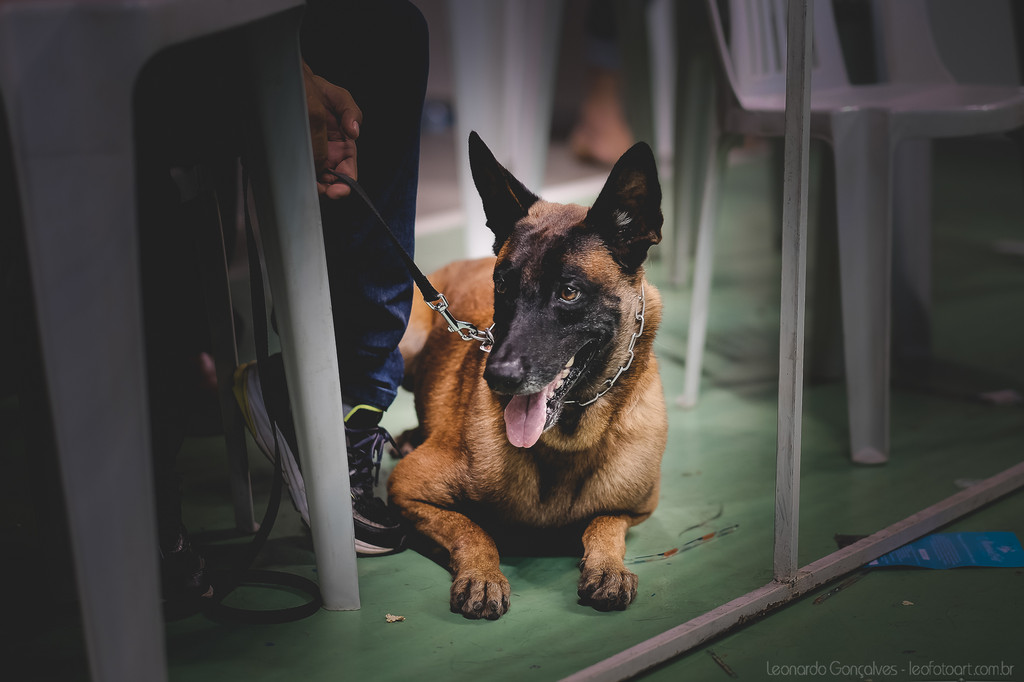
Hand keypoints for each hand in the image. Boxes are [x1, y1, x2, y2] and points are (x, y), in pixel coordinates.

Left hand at [303, 62, 361, 198]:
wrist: (298, 85)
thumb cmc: (321, 92)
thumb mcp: (341, 98)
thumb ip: (352, 114)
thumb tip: (354, 132)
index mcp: (345, 146)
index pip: (349, 172)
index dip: (347, 183)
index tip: (341, 189)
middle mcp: (331, 155)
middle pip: (333, 181)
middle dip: (331, 190)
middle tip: (326, 192)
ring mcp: (314, 157)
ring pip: (318, 180)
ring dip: (317, 188)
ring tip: (312, 188)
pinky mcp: (300, 155)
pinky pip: (303, 171)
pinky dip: (304, 178)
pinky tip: (302, 178)